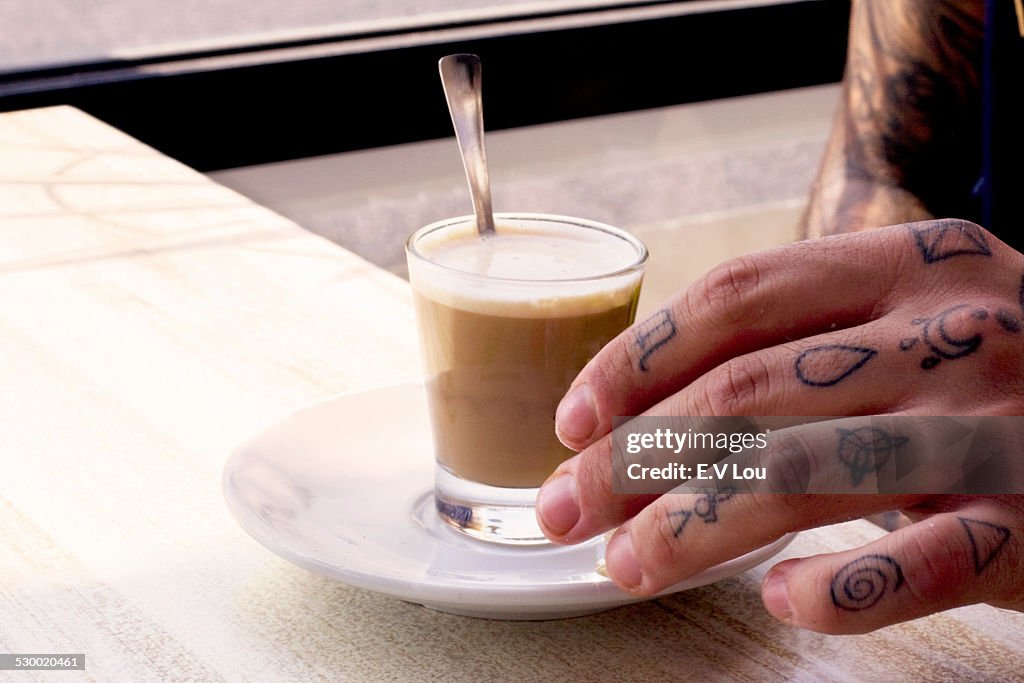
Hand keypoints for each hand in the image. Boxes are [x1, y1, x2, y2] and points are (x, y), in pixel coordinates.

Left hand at [536, 219, 1023, 633]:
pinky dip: (846, 588)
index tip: (573, 420)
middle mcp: (953, 329)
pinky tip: (783, 601)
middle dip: (635, 455)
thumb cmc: (993, 369)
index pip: (741, 295)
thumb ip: (803, 338)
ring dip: (699, 526)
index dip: (640, 358)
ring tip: (628, 564)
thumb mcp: (913, 313)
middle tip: (567, 507)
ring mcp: (996, 425)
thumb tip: (644, 410)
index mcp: (910, 262)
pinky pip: (929, 562)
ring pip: (811, 472)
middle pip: (750, 388)